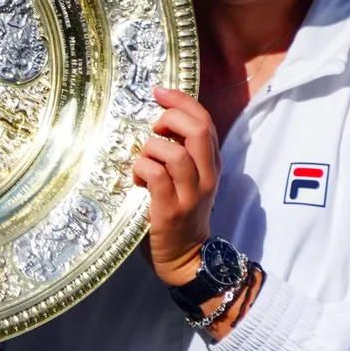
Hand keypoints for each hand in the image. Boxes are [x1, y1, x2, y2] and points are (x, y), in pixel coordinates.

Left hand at [132, 86, 221, 286]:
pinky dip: (141, 170)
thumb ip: (181, 151)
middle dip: (170, 118)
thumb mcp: (189, 179)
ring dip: (151, 149)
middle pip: (197, 129)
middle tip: (153, 128)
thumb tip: (158, 119)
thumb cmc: (180, 213)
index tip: (159, 92)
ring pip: (174, 152)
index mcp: (211, 164)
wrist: (186, 259)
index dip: (181, 101)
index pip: (205, 120)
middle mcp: (207, 176)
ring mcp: (191, 194)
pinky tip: (137, 180)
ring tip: (143, 160)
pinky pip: (156, 175)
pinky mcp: (171, 210)